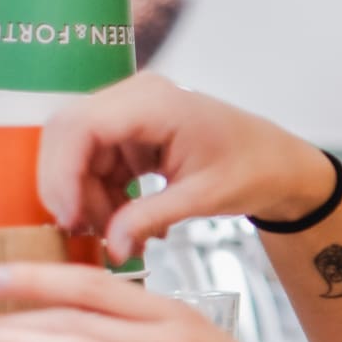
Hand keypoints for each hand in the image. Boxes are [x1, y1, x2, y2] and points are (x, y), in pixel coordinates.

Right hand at [37, 73, 336, 261]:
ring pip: (79, 154)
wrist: (278, 163)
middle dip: (69, 188)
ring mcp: (132, 112)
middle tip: (83, 231)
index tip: (69, 217)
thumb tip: (110, 244)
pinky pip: (97, 163)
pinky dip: (105, 195)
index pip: (80, 126)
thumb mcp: (204, 197)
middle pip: (69, 136)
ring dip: (89, 198)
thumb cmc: (254, 168)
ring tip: (120, 235)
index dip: (62, 173)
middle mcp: (136, 97)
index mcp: (155, 101)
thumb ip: (151, 218)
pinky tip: (130, 223)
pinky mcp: (133, 133)